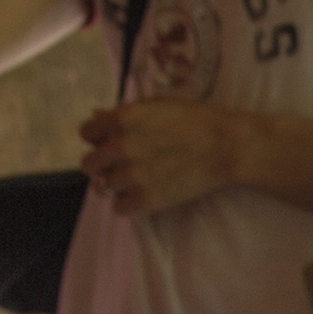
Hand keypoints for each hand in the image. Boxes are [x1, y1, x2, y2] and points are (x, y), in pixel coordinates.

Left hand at [78, 100, 233, 215]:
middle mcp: (121, 147)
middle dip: (101, 164)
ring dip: (117, 184)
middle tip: (119, 165)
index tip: (108, 142)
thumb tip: (96, 116)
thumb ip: (125, 112)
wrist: (225, 146)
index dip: (97, 137)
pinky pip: (118, 208)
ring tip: (137, 180)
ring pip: (104, 186)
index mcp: (122, 119)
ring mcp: (132, 175)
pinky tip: (139, 196)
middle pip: (89, 163)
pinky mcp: (146, 199)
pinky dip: (126, 204)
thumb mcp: (158, 105)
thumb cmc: (195, 119)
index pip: (86, 133)